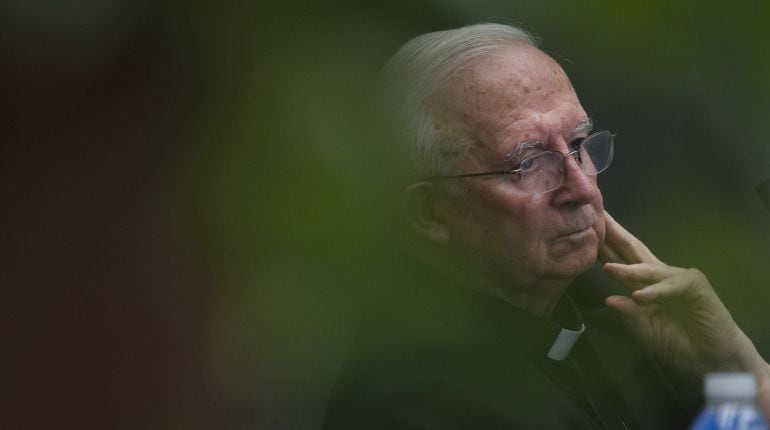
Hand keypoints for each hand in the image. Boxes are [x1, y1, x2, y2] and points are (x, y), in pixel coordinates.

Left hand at [599, 211, 768, 379]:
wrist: (712, 358)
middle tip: (597, 217)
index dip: (603, 247)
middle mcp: (659, 276)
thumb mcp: (646, 331)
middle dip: (615, 235)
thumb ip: (629, 315)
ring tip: (608, 268)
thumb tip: (609, 300)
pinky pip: (670, 287)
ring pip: (649, 270)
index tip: (584, 232)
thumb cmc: (679, 343)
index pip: (620, 261)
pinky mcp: (695, 285)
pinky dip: (655, 292)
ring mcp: (677, 278)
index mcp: (643, 285)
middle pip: (634, 252)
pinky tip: (640, 296)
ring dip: (628, 269)